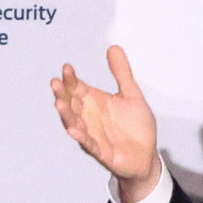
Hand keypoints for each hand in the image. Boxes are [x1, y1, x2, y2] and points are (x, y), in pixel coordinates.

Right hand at [52, 47, 163, 197]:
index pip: (78, 88)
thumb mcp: (131, 94)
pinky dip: (80, 137)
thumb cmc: (136, 126)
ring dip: (67, 115)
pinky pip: (88, 144)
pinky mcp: (101, 152)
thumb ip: (122, 73)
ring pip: (75, 124)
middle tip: (55, 83)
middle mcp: (90, 118)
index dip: (71, 79)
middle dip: (62, 95)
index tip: (67, 67)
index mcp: (95, 103)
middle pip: (72, 104)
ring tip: (59, 103)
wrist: (147, 155)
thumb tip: (113, 47)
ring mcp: (93, 135)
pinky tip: (73, 129)